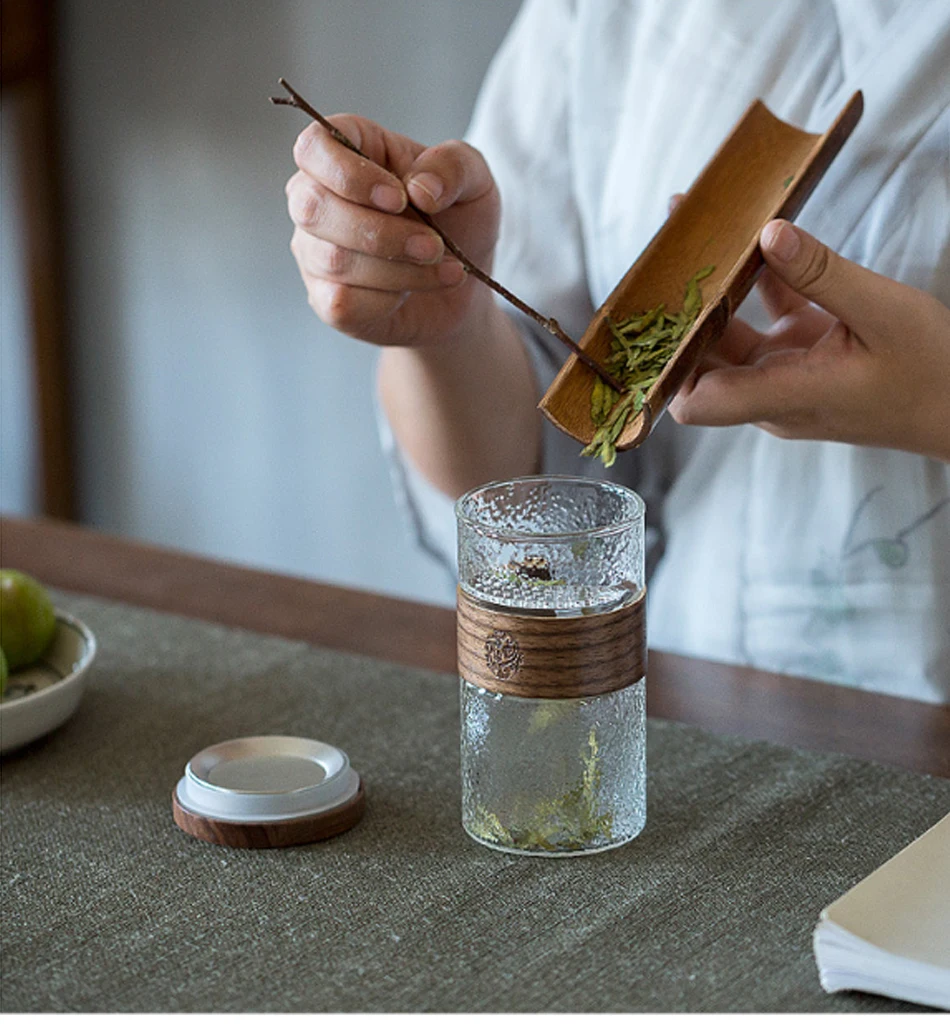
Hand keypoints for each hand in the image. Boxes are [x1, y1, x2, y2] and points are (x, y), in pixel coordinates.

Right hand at [285, 115, 498, 347]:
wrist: (464, 289)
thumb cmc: (459, 223)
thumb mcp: (475, 181)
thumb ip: (454, 166)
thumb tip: (419, 188)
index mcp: (346, 152)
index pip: (313, 146)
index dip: (348, 173)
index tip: (399, 198)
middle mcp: (317, 198)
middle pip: (313, 207)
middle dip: (382, 232)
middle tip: (434, 246)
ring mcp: (314, 251)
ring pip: (334, 260)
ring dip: (398, 270)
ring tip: (440, 268)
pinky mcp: (325, 299)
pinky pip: (340, 302)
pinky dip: (386, 301)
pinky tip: (409, 293)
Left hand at [669, 220, 949, 461]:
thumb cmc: (933, 372)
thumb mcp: (883, 315)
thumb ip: (823, 274)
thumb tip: (767, 232)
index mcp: (784, 396)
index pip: (698, 403)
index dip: (667, 370)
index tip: (651, 321)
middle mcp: (772, 391)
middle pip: (702, 357)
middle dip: (679, 310)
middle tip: (666, 252)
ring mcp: (785, 372)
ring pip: (730, 331)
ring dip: (712, 288)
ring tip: (694, 230)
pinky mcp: (803, 353)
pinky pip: (766, 315)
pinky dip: (756, 280)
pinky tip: (749, 235)